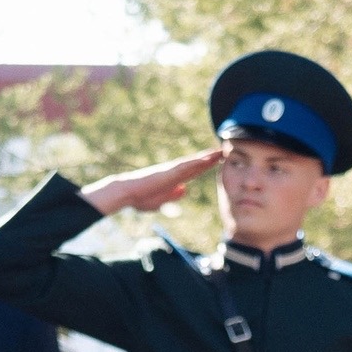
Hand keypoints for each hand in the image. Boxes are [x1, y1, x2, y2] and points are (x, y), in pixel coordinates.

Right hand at [80, 148, 221, 216]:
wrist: (127, 194)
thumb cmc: (140, 198)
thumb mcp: (161, 200)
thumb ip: (173, 195)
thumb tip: (184, 190)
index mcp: (173, 180)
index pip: (194, 171)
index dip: (206, 166)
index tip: (218, 161)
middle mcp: (174, 172)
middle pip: (196, 164)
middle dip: (211, 158)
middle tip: (225, 151)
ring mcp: (171, 171)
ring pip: (193, 163)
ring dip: (207, 157)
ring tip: (221, 151)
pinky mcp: (168, 173)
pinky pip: (186, 167)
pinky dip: (197, 162)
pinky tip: (208, 159)